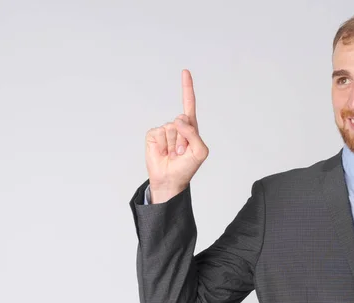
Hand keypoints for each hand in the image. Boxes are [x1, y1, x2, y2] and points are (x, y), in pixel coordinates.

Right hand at [145, 69, 208, 202]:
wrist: (170, 179)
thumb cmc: (187, 167)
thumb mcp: (200, 152)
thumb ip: (194, 134)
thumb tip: (178, 120)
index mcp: (191, 128)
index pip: (189, 104)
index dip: (187, 88)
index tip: (185, 72)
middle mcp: (177, 126)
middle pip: (182, 121)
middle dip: (184, 138)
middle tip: (182, 152)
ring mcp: (165, 130)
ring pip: (170, 129)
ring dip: (173, 145)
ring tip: (174, 155)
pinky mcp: (153, 136)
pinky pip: (158, 134)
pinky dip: (162, 145)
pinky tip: (163, 153)